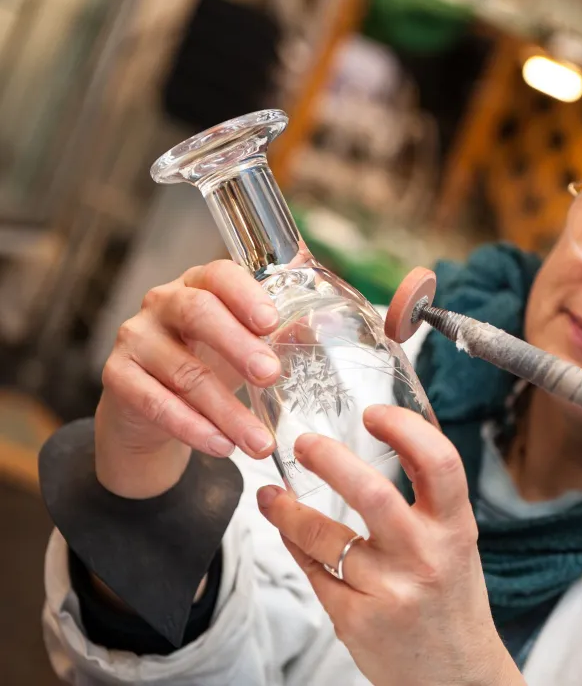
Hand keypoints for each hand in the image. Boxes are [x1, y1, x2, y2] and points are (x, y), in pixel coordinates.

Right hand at [96, 260, 281, 497]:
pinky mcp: (117, 376)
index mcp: (199, 284)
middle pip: (198, 313)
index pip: (219, 275)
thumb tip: (324, 325)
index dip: (245, 294)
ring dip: (227, 411)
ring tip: (261, 442)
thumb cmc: (207, 362)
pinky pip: (155, 403)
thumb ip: (279, 332)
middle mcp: (162, 303)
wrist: (149, 407)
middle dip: (238, 346)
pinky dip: (192, 428)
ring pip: (184, 372)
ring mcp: (135, 338)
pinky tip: (221, 446)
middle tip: (271, 376)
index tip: (271, 321)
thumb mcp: (244, 346)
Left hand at [256, 406, 524, 685]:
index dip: (404, 428)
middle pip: (372, 492)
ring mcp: (388, 592)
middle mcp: (425, 558)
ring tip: (273, 495)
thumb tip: (390, 435)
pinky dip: (294, 544)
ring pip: (324, 535)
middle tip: (304, 443)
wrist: (456, 676)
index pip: (438, 462)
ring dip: (288, 508)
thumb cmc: (452, 600)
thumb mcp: (456, 543)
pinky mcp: (355, 621)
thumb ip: (429, 499)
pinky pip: (312, 570)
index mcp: (456, 530)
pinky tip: (286, 530)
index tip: (374, 413)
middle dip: (329, 459)